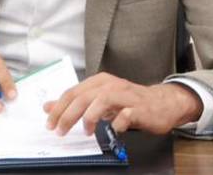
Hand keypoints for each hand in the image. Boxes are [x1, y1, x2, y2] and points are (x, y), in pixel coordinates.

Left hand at [44, 74, 201, 135]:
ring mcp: (127, 96)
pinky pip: (126, 115)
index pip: (74, 92)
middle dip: (68, 114)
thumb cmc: (129, 102)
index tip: (50, 123)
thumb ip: (76, 102)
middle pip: (85, 96)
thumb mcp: (100, 100)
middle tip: (60, 131)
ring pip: (103, 99)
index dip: (59, 108)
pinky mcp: (140, 109)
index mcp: (101, 81)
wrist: (162, 103)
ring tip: (87, 131)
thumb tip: (49, 106)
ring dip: (90, 117)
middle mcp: (113, 85)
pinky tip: (114, 129)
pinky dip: (117, 123)